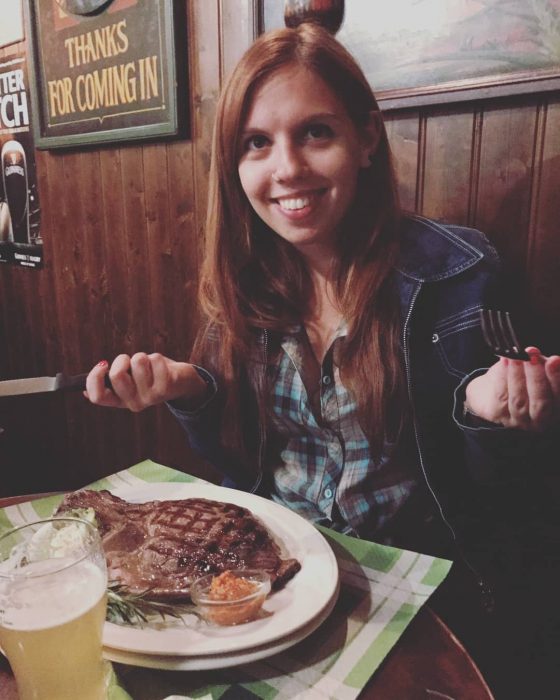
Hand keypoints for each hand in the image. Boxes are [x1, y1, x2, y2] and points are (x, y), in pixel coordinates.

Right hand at [84, 353, 205, 411]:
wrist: (182, 383)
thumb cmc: (150, 377)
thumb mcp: (128, 381)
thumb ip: (110, 383)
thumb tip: (82, 389)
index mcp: (120, 402)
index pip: (98, 397)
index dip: (95, 378)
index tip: (102, 365)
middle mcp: (134, 404)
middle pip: (116, 375)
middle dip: (122, 360)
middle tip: (131, 362)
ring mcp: (151, 397)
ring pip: (137, 362)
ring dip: (142, 357)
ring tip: (150, 365)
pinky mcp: (167, 386)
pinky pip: (154, 359)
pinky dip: (157, 357)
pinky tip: (163, 367)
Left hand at [465, 347, 559, 430]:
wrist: (494, 388)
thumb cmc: (524, 378)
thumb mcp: (539, 370)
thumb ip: (544, 366)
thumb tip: (547, 359)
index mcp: (555, 410)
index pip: (558, 396)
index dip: (556, 378)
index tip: (554, 360)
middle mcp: (539, 420)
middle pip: (540, 402)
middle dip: (537, 377)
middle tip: (533, 357)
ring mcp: (518, 420)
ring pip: (518, 400)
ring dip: (518, 375)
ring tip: (517, 357)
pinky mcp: (498, 416)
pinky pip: (501, 396)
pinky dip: (503, 376)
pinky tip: (505, 360)